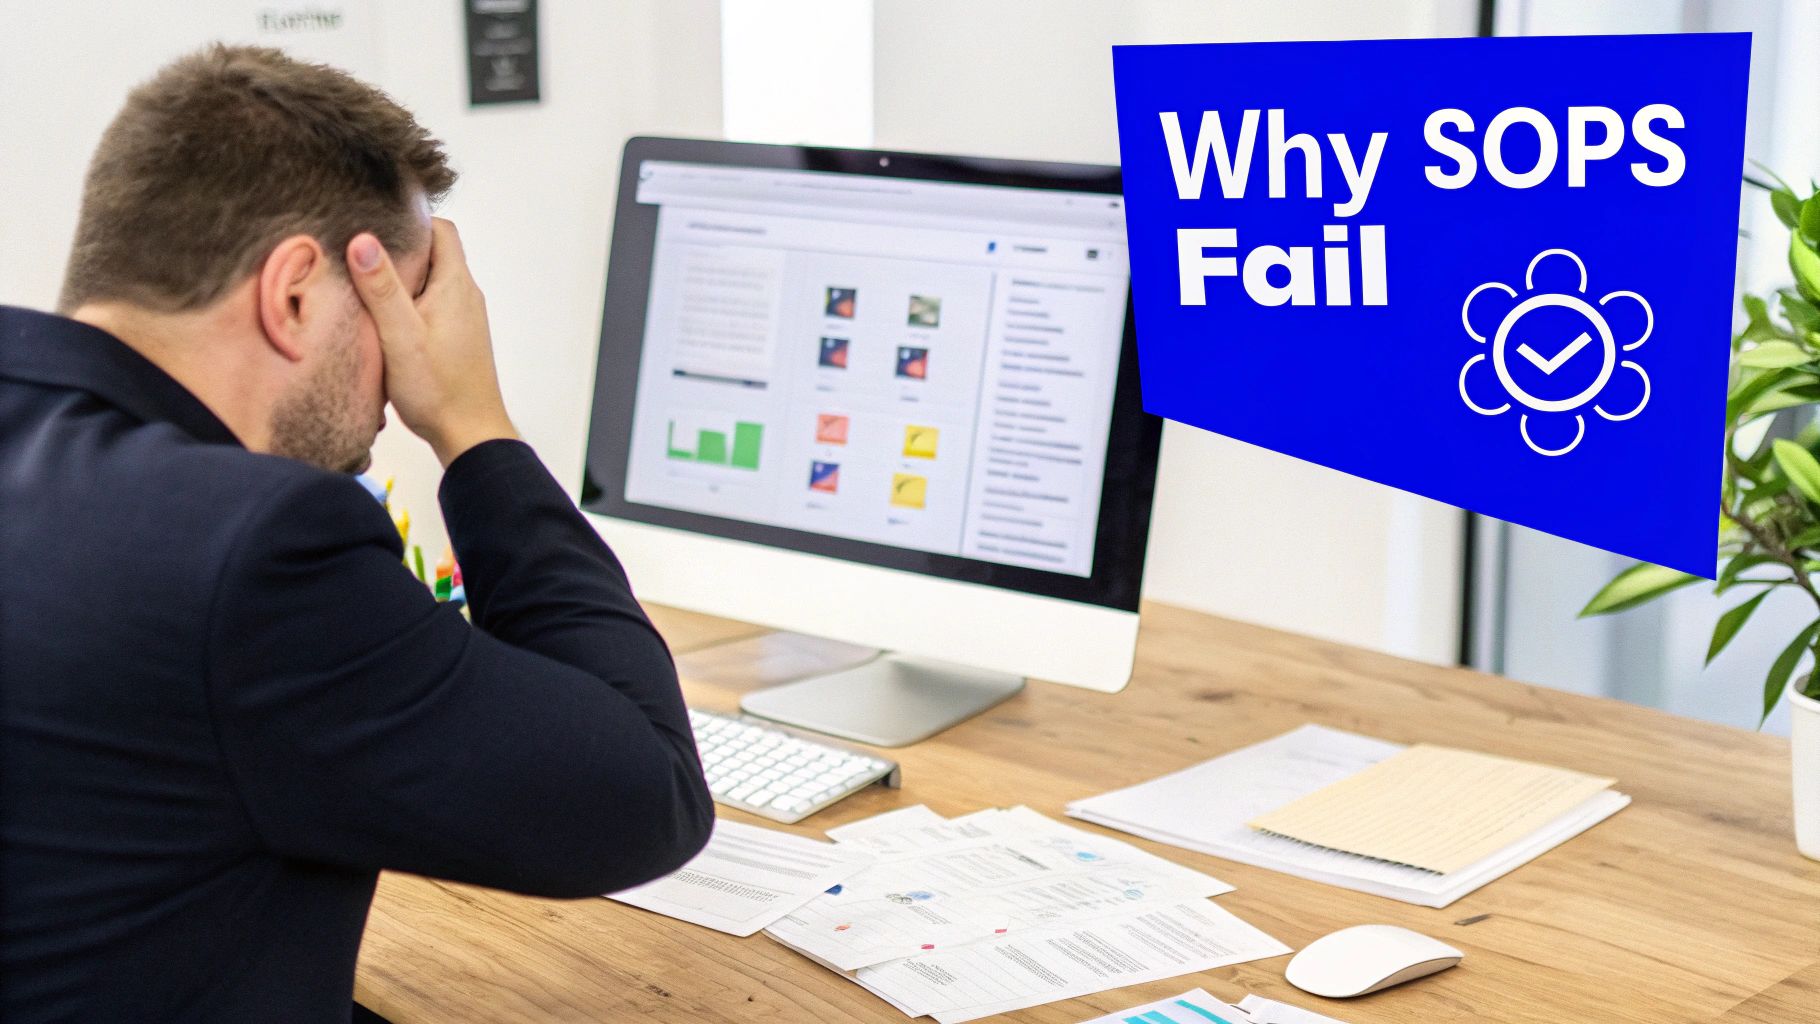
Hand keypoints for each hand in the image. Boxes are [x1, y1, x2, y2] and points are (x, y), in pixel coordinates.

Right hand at [347, 219, 518, 466]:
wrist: (468, 434)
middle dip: (399, 247)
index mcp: (456, 285)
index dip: (410, 220)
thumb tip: (363, 239)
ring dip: (401, 277)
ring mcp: (462, 317)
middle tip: (359, 250)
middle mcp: (465, 295)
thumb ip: (382, 288)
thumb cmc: (437, 389)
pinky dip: (407, 302)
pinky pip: (430, 304)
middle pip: (434, 252)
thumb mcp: (401, 335)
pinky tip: (380, 316)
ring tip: (363, 281)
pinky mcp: (456, 336)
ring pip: (430, 280)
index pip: (441, 229)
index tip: (375, 222)